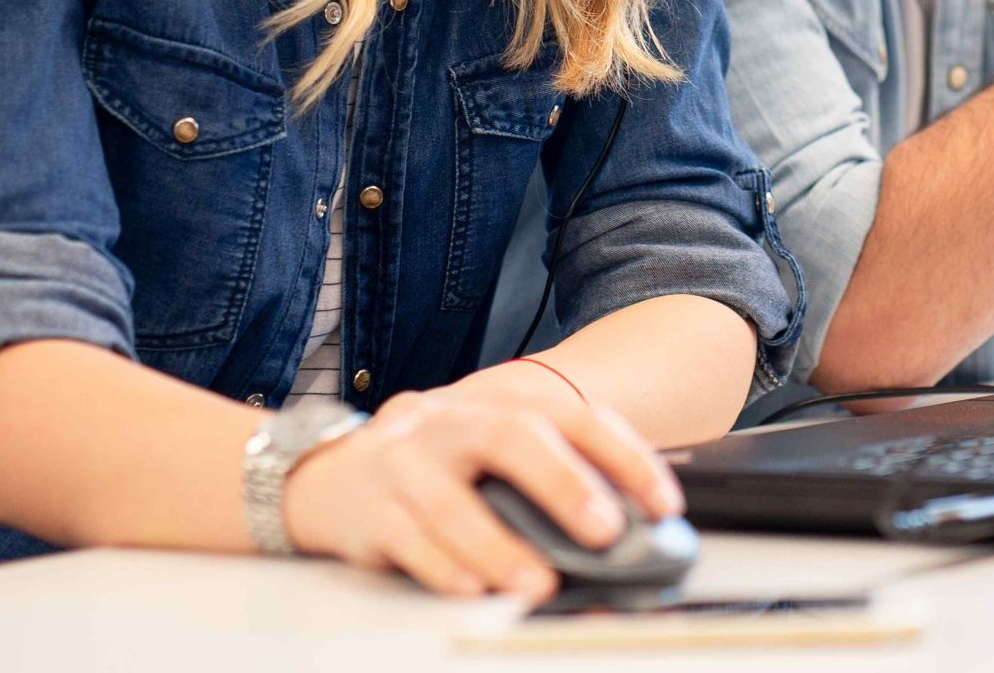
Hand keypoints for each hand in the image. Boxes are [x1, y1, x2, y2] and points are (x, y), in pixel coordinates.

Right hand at [280, 377, 680, 601]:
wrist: (329, 476)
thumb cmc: (434, 469)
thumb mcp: (490, 455)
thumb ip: (547, 477)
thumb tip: (627, 526)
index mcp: (492, 404)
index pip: (569, 415)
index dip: (623, 454)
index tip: (664, 502)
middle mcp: (447, 423)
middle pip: (507, 436)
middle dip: (562, 482)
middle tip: (605, 530)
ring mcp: (402, 462)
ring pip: (450, 501)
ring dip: (500, 546)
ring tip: (540, 581)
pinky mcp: (366, 510)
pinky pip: (404, 538)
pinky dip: (441, 566)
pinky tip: (471, 588)